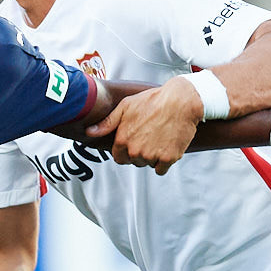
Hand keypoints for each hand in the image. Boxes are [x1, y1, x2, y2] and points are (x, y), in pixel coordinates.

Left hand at [87, 79, 203, 175]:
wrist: (180, 101)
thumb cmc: (153, 100)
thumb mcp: (126, 107)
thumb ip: (107, 123)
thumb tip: (89, 132)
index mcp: (122, 140)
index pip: (119, 158)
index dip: (127, 150)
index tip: (136, 140)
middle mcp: (135, 151)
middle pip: (134, 162)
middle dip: (140, 152)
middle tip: (150, 135)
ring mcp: (151, 156)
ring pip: (148, 165)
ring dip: (153, 156)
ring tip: (160, 137)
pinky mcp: (168, 159)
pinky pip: (161, 169)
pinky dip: (164, 161)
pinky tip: (167, 145)